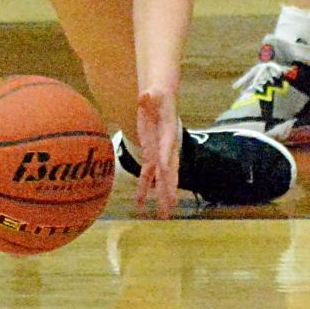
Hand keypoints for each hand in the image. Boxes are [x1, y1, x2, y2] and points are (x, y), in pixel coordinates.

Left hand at [134, 90, 179, 218]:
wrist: (160, 99)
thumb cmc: (157, 95)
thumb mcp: (152, 94)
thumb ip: (149, 97)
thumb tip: (145, 95)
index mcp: (168, 132)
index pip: (167, 147)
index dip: (166, 158)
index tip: (164, 172)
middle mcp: (166, 146)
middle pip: (169, 169)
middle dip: (170, 188)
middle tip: (171, 205)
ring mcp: (159, 153)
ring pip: (161, 177)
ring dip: (161, 195)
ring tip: (162, 214)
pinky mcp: (150, 154)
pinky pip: (148, 174)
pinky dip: (143, 188)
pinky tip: (138, 203)